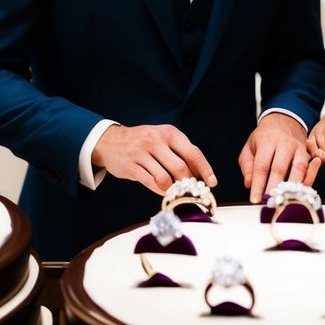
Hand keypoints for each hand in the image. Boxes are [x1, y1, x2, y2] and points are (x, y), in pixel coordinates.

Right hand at [92, 123, 217, 193]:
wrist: (112, 140)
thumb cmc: (145, 142)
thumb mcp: (163, 139)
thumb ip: (181, 153)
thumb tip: (201, 174)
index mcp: (170, 133)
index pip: (193, 153)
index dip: (205, 170)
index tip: (212, 183)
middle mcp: (156, 140)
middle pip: (180, 168)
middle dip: (188, 183)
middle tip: (192, 192)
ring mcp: (142, 153)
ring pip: (165, 178)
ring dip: (173, 189)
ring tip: (175, 191)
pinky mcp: (131, 166)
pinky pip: (150, 183)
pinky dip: (160, 190)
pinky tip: (163, 191)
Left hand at [240, 112, 320, 203]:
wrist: (285, 120)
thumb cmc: (265, 137)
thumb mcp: (250, 147)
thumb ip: (247, 166)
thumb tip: (250, 184)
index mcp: (267, 140)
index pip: (262, 165)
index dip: (258, 184)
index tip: (255, 199)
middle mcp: (285, 143)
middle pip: (280, 168)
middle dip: (274, 188)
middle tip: (269, 202)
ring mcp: (299, 148)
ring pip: (298, 169)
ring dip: (291, 187)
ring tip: (285, 199)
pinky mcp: (309, 154)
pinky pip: (309, 170)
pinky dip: (305, 182)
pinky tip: (299, 193)